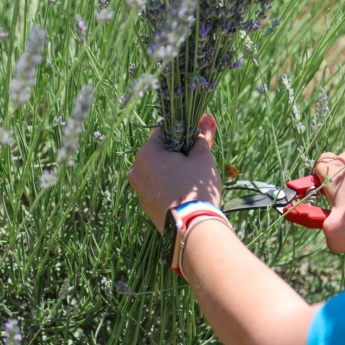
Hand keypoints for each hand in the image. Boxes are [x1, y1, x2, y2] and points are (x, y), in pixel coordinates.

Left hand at [128, 114, 220, 233]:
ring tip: (191, 179)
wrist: (191, 227)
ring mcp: (139, 190)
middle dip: (176, 152)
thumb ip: (203, 136)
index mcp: (147, 153)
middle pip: (158, 152)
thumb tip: (207, 117)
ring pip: (156, 172)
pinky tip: (184, 193)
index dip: (181, 131)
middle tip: (196, 159)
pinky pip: (156, 189)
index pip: (163, 131)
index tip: (195, 136)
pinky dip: (168, 187)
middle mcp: (137, 169)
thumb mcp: (203, 157)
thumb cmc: (196, 188)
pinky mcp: (145, 207)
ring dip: (172, 170)